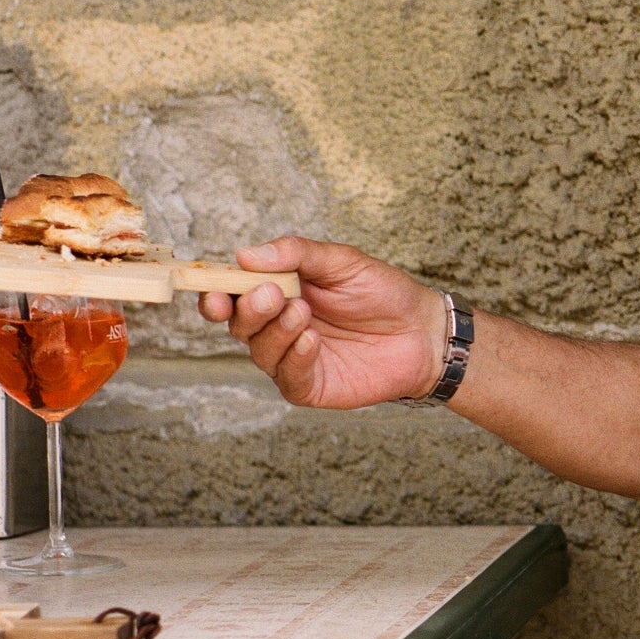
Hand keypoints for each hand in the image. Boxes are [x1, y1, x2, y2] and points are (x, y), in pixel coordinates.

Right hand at [195, 239, 449, 410]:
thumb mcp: (341, 261)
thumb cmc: (382, 292)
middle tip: (271, 294)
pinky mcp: (309, 385)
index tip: (217, 290)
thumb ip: (296, 253)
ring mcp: (291, 358)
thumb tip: (246, 254)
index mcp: (278, 292)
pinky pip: (288, 376)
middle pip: (238, 323)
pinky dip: (295, 357)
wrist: (423, 330)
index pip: (232, 294)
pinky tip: (313, 340)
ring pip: (260, 349)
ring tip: (303, 312)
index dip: (216, 292)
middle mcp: (277, 327)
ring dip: (276, 330)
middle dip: (249, 309)